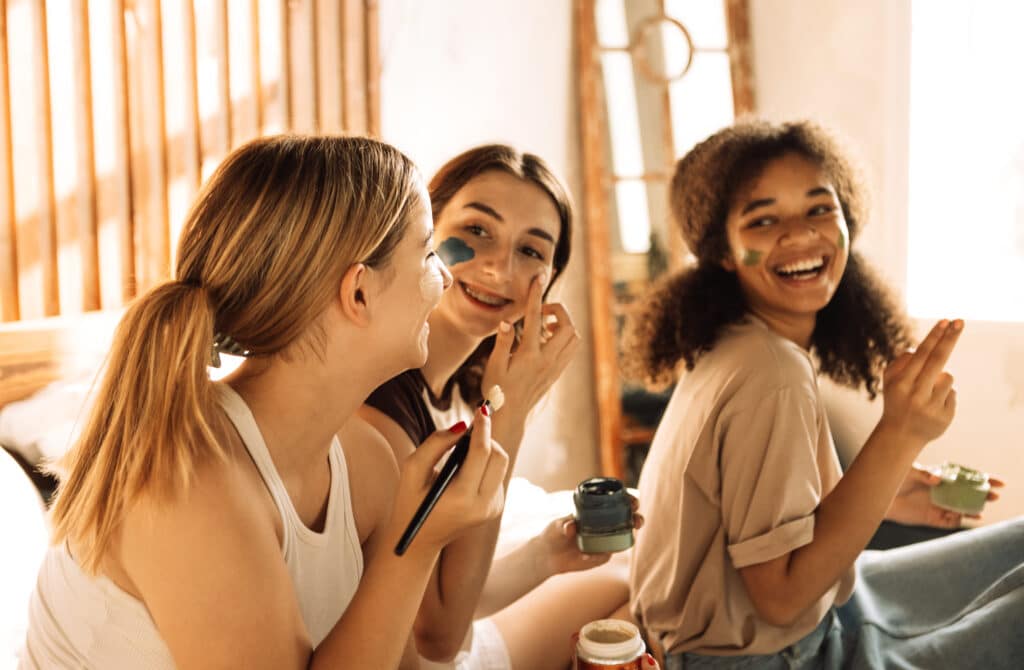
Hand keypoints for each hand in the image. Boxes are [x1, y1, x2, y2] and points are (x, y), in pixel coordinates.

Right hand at [389, 405, 508, 552]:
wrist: (419, 541)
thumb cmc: (411, 501)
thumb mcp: (413, 470)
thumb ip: (435, 444)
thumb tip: (462, 426)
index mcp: (462, 498)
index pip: (482, 454)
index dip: (482, 428)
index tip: (481, 409)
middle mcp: (483, 506)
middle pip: (499, 457)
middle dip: (487, 438)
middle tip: (470, 430)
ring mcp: (492, 509)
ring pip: (501, 465)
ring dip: (486, 451)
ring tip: (462, 453)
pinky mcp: (496, 508)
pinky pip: (496, 476)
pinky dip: (484, 466)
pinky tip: (464, 473)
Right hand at [482, 274, 579, 420]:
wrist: (510, 416)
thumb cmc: (497, 391)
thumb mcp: (494, 366)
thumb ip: (503, 342)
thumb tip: (508, 322)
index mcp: (529, 355)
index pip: (535, 318)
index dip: (536, 295)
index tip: (538, 279)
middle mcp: (547, 360)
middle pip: (567, 326)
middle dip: (558, 310)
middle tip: (541, 311)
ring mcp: (555, 367)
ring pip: (574, 338)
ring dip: (564, 324)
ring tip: (545, 326)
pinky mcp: (557, 373)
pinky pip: (571, 349)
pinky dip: (565, 337)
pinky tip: (547, 340)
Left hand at [535, 498, 644, 578]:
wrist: (549, 556)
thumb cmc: (554, 534)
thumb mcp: (557, 526)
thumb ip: (564, 526)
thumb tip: (570, 528)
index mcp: (596, 510)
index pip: (617, 501)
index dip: (628, 499)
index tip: (632, 500)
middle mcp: (604, 524)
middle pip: (627, 518)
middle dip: (637, 517)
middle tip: (637, 519)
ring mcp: (605, 540)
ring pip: (624, 536)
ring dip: (631, 534)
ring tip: (630, 534)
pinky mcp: (602, 555)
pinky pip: (607, 553)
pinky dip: (601, 554)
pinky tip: (586, 556)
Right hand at [879, 319, 963, 449]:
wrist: (900, 436)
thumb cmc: (896, 401)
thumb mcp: (890, 381)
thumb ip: (900, 363)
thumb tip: (916, 350)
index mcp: (901, 383)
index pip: (921, 355)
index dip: (934, 337)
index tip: (946, 321)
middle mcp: (915, 394)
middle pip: (937, 360)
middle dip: (949, 339)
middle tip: (960, 321)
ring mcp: (932, 406)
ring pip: (948, 378)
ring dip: (941, 380)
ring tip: (927, 394)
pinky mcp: (945, 417)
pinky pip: (952, 395)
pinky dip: (944, 396)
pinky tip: (932, 407)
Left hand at [886, 463, 1004, 527]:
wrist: (877, 496)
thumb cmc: (892, 478)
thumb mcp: (908, 471)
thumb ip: (924, 474)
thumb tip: (937, 479)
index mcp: (940, 478)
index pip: (966, 477)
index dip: (984, 479)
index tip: (999, 482)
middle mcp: (942, 492)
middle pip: (968, 494)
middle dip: (983, 494)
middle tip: (994, 496)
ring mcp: (938, 505)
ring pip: (962, 508)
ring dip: (973, 509)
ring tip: (981, 509)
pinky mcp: (931, 518)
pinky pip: (950, 521)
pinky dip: (960, 520)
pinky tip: (967, 518)